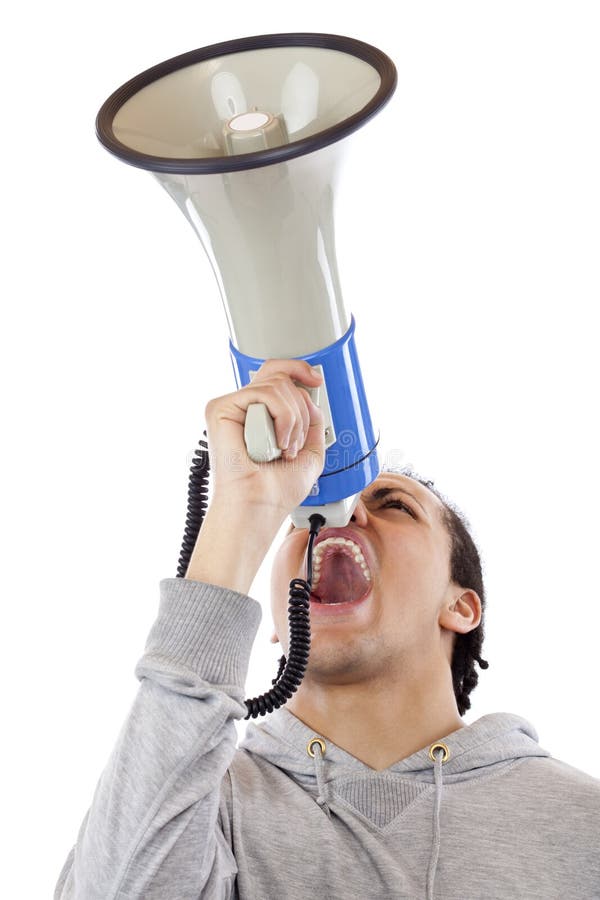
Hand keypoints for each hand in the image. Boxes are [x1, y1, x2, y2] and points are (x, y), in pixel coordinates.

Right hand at [204, 359, 325, 517]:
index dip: (298, 370)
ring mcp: (232, 407)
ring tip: (284, 447)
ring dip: (294, 420)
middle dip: (302, 410)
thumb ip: (313, 418)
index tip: (316, 380)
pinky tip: (274, 443)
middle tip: (295, 442)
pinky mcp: (220, 408)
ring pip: (277, 384)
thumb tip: (310, 394)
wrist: (261, 505)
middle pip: (281, 377)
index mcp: (260, 415)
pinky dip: (282, 419)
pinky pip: (264, 392)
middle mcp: (245, 408)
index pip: (276, 374)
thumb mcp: (310, 448)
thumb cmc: (277, 489)